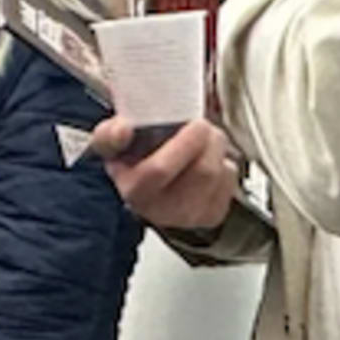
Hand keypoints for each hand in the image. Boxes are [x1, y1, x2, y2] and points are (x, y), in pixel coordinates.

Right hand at [96, 114, 241, 231]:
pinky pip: (230, 181)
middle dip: (208, 140)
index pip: (160, 170)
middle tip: (201, 126)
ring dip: (217, 149)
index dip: (183, 144)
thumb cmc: (131, 163)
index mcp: (136, 190)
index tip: (194, 124)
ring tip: (203, 141)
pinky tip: (207, 161)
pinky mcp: (212, 215)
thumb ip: (110, 134)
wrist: (147, 190)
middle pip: (202, 171)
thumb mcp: (111, 145)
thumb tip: (123, 129)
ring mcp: (190, 216)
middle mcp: (162, 210)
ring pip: (220, 173)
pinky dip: (224, 164)